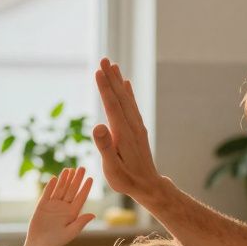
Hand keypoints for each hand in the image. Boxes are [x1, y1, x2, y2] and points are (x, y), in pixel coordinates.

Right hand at [25, 167, 94, 245]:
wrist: (40, 244)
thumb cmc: (56, 241)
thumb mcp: (70, 232)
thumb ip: (80, 223)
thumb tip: (93, 215)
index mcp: (72, 213)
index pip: (80, 198)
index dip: (85, 188)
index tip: (90, 178)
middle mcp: (64, 207)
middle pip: (72, 190)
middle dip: (77, 179)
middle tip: (82, 168)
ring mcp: (53, 205)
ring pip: (60, 189)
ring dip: (65, 179)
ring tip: (69, 169)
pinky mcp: (43, 205)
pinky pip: (47, 193)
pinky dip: (51, 186)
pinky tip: (55, 178)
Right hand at [93, 58, 162, 197]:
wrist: (148, 186)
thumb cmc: (126, 180)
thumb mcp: (112, 168)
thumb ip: (105, 147)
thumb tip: (98, 126)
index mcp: (123, 133)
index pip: (112, 105)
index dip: (105, 88)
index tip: (98, 71)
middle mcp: (132, 126)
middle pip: (120, 97)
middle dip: (111, 78)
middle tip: (104, 59)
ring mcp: (136, 127)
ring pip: (127, 99)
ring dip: (119, 82)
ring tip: (113, 66)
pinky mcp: (138, 129)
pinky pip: (132, 106)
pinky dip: (128, 93)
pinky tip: (126, 84)